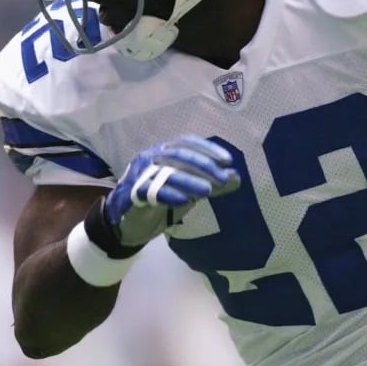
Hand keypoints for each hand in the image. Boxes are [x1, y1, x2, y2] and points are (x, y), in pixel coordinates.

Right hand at [102, 135, 240, 247]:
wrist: (130, 224)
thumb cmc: (161, 200)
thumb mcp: (190, 191)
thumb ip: (211, 183)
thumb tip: (236, 178)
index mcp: (164, 151)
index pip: (187, 142)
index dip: (208, 149)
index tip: (228, 161)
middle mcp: (150, 157)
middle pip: (178, 154)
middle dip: (203, 165)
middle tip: (222, 179)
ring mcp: (139, 174)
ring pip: (166, 172)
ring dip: (189, 180)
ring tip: (208, 190)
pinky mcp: (132, 194)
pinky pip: (151, 191)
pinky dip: (169, 194)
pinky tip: (184, 200)